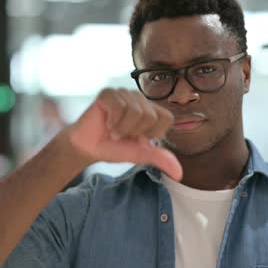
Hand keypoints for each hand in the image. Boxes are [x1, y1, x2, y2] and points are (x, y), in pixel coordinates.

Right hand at [66, 88, 181, 180]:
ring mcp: (124, 93)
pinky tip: (106, 123)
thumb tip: (180, 174)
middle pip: (150, 116)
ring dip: (122, 128)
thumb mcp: (141, 155)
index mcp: (152, 111)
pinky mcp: (108, 93)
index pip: (167, 118)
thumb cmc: (114, 148)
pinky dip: (112, 121)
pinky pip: (119, 106)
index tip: (138, 138)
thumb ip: (161, 159)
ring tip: (113, 130)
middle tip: (122, 135)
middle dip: (134, 132)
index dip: (153, 133)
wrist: (88, 147)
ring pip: (135, 111)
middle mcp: (140, 99)